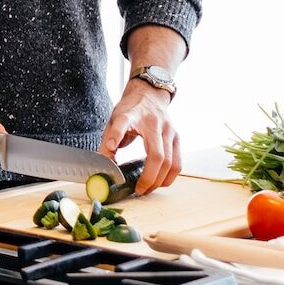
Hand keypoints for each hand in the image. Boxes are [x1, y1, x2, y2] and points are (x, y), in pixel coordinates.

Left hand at [99, 79, 179, 194]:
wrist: (149, 94)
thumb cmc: (130, 110)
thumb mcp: (113, 120)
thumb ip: (108, 140)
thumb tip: (105, 166)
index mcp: (132, 115)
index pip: (122, 123)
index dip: (115, 135)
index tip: (110, 146)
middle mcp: (154, 123)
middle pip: (157, 156)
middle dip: (149, 178)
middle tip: (138, 190)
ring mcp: (169, 131)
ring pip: (172, 162)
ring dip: (160, 180)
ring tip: (148, 189)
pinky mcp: (177, 137)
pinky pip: (178, 162)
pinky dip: (169, 176)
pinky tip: (159, 181)